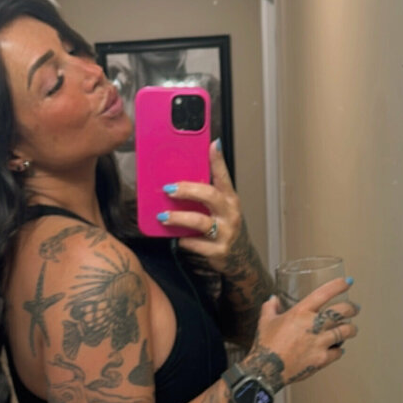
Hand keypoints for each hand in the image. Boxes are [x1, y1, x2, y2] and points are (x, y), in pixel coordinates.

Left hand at [158, 140, 249, 275]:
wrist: (238, 257)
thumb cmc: (224, 227)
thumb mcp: (220, 208)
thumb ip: (205, 194)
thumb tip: (178, 178)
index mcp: (229, 199)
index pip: (224, 176)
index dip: (218, 161)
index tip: (213, 144)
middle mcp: (230, 213)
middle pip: (210, 196)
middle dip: (187, 190)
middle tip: (168, 189)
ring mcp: (225, 233)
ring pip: (200, 222)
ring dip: (179, 218)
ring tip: (163, 216)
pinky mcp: (218, 251)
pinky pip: (195, 243)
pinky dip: (183, 240)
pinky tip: (176, 238)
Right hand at [241, 278, 359, 391]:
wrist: (266, 370)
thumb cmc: (265, 345)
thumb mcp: (265, 321)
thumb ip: (270, 307)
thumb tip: (273, 299)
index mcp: (300, 312)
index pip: (324, 293)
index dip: (338, 285)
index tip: (347, 282)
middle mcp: (313, 325)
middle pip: (343, 311)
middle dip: (352, 308)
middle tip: (354, 309)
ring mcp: (319, 342)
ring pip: (346, 331)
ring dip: (351, 329)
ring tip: (351, 329)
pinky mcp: (322, 359)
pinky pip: (338, 352)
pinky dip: (339, 350)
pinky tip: (338, 349)